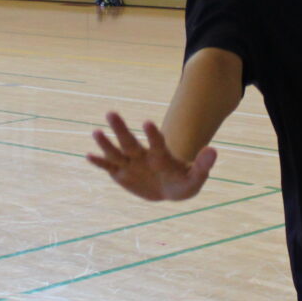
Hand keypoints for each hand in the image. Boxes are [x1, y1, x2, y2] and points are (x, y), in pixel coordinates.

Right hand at [86, 112, 216, 201]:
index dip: (153, 134)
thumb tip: (213, 150)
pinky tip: (88, 155)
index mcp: (160, 155)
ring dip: (106, 143)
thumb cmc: (183, 181)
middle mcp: (142, 155)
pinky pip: (108, 167)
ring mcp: (130, 164)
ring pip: (116, 152)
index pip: (156, 142)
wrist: (168, 189)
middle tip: (111, 112)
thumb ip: (203, 165)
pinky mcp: (120, 173)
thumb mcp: (196, 177)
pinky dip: (99, 162)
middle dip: (121, 129)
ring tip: (96, 131)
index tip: (147, 122)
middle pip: (130, 141)